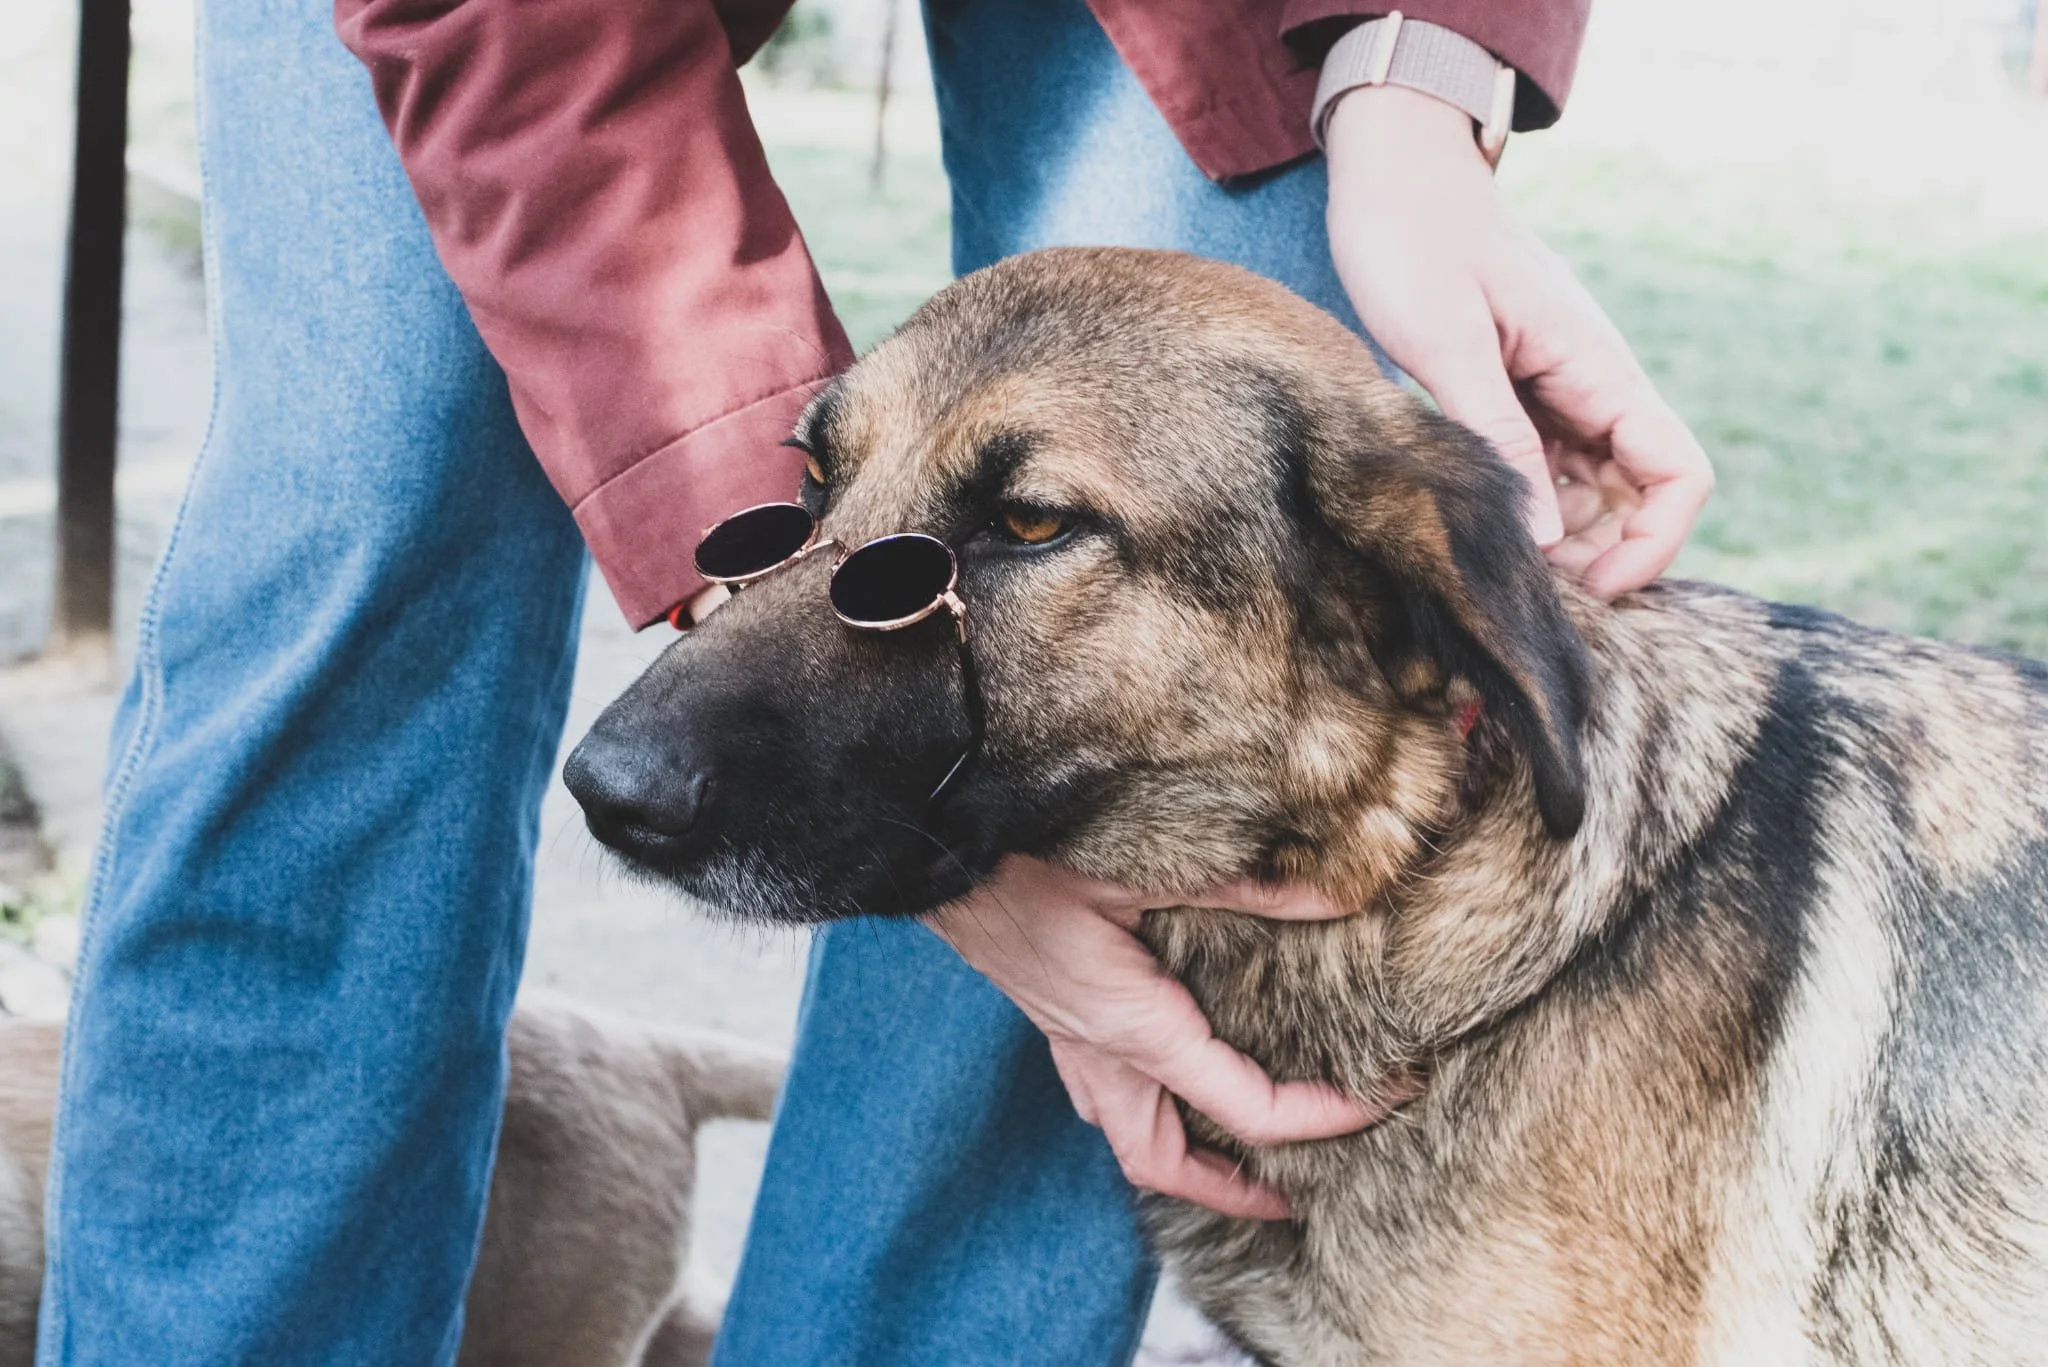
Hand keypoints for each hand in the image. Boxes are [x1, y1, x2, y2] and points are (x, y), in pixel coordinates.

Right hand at [925, 856, 1414, 1219]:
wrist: (933, 840)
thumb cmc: (1027, 852)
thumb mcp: (1144, 866)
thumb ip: (1244, 884)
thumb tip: (1340, 896)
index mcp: (1132, 1028)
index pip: (1243, 1106)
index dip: (1321, 1116)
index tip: (1382, 1098)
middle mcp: (1099, 1050)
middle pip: (1163, 1161)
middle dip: (1233, 1190)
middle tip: (1295, 1189)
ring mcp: (1069, 1036)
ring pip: (1127, 1132)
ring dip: (1185, 1156)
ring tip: (1237, 1151)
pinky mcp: (1055, 1010)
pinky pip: (1106, 1088)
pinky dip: (1151, 1104)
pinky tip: (1176, 1072)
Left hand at [1323, 86, 1712, 598]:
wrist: (1391, 171)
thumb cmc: (1413, 240)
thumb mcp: (1445, 343)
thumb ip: (1497, 435)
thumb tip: (1544, 537)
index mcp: (1598, 367)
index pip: (1679, 474)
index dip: (1652, 542)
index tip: (1585, 584)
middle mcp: (1592, 383)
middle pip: (1637, 496)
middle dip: (1598, 552)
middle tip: (1519, 581)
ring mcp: (1556, 389)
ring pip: (1589, 489)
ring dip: (1559, 535)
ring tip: (1490, 558)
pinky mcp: (1515, 392)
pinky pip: (1543, 465)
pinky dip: (1525, 503)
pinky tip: (1476, 518)